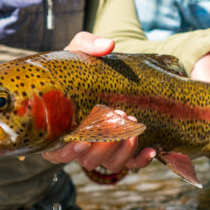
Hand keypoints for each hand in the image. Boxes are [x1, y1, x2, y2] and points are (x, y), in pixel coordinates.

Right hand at [42, 33, 156, 171]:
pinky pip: (131, 165)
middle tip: (115, 116)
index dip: (69, 150)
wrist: (99, 74)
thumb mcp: (77, 52)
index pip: (58, 153)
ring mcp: (104, 149)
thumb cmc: (80, 66)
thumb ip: (87, 45)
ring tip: (131, 122)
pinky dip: (141, 160)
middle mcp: (81, 145)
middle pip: (88, 161)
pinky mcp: (123, 150)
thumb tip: (108, 45)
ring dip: (122, 149)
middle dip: (103, 144)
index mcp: (60, 129)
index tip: (82, 135)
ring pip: (110, 165)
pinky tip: (151, 149)